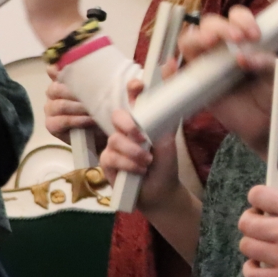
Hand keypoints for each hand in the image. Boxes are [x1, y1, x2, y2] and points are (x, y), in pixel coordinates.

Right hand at [43, 63, 99, 140]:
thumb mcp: (102, 91)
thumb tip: (104, 63)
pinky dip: (78, 120)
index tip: (68, 69)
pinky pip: (62, 121)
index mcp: (62, 80)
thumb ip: (98, 78)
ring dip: (79, 107)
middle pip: (57, 88)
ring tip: (95, 109)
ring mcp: (50, 109)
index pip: (53, 70)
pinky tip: (90, 120)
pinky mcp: (51, 125)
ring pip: (61, 105)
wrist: (101, 133)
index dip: (58, 69)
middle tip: (95, 94)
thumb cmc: (101, 108)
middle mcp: (53, 92)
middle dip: (76, 92)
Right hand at [99, 80, 180, 207]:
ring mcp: (114, 146)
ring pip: (115, 139)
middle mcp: (126, 131)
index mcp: (141, 121)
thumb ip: (165, 118)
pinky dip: (128, 164)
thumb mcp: (168, 140)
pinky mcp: (107, 162)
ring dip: (133, 152)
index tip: (139, 85)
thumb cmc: (164, 164)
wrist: (160, 192)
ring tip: (148, 162)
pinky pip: (111, 157)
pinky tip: (139, 171)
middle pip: (117, 116)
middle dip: (128, 125)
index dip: (133, 89)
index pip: (134, 99)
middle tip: (142, 137)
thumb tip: (170, 91)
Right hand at [177, 9, 275, 151]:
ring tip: (209, 43)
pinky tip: (171, 66)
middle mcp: (223, 47)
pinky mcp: (197, 86)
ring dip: (196, 38)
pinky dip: (170, 70)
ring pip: (189, 42)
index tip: (255, 35)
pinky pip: (176, 76)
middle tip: (236, 38)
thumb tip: (244, 58)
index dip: (242, 20)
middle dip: (220, 27)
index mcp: (244, 38)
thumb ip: (267, 65)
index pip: (236, 17)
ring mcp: (207, 65)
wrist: (272, 123)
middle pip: (209, 24)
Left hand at [238, 185, 277, 276]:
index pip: (256, 195)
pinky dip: (252, 269)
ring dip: (254, 244)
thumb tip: (275, 207)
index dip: (257, 200)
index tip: (261, 206)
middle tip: (262, 225)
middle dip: (252, 221)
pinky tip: (261, 265)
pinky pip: (252, 275)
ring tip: (266, 245)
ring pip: (246, 246)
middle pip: (245, 222)